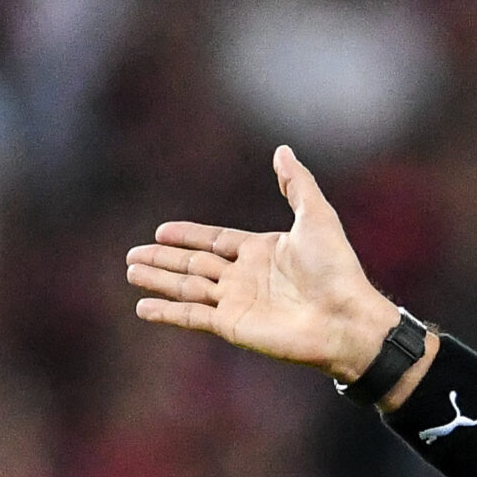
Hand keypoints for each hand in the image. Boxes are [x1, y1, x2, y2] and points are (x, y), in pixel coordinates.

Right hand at [128, 146, 403, 383]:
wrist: (345, 318)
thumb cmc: (336, 269)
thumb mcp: (316, 216)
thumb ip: (296, 183)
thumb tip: (282, 150)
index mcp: (261, 250)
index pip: (214, 241)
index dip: (187, 236)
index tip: (160, 230)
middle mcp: (245, 276)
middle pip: (193, 264)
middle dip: (163, 259)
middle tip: (132, 255)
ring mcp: (236, 303)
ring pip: (187, 288)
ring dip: (158, 280)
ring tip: (131, 272)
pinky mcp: (232, 326)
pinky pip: (191, 317)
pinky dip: (166, 313)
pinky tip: (142, 308)